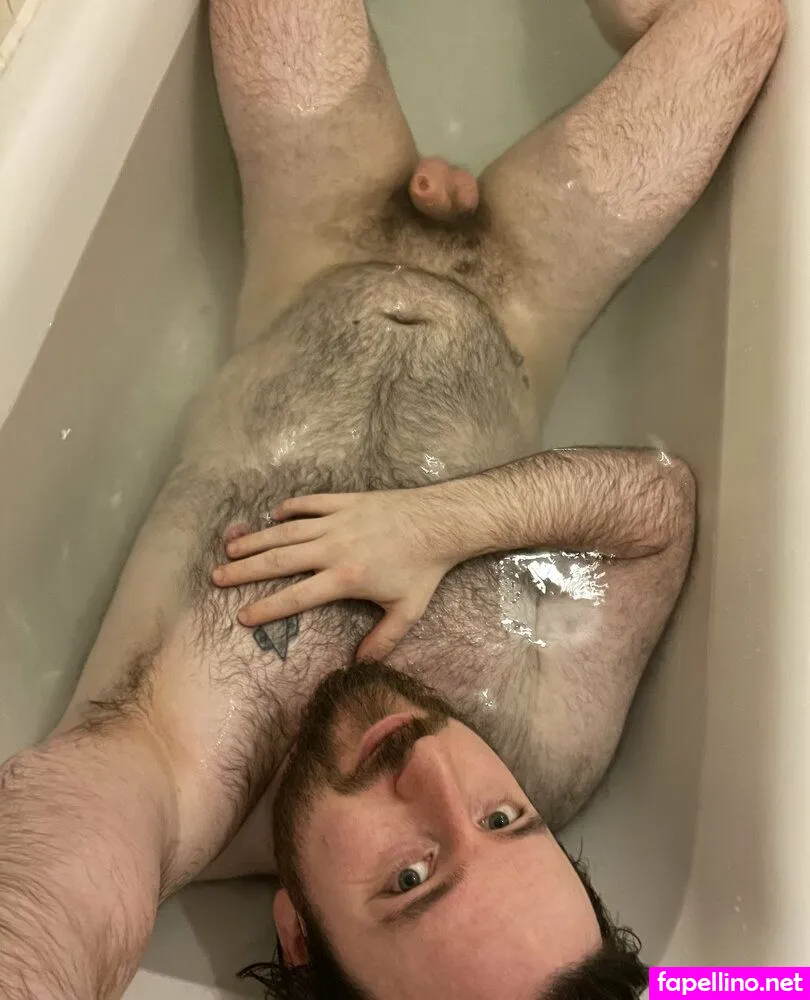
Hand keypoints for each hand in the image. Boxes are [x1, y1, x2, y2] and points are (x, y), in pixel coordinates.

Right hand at [212, 490, 459, 660]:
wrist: (439, 523)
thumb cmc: (423, 569)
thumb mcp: (407, 611)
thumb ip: (382, 641)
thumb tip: (360, 668)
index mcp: (345, 577)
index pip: (297, 596)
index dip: (267, 607)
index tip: (242, 616)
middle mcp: (333, 547)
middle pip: (280, 560)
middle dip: (245, 570)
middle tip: (218, 577)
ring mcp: (337, 520)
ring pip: (287, 531)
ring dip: (257, 539)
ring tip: (231, 548)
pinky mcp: (346, 501)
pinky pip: (310, 503)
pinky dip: (290, 508)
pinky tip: (273, 516)